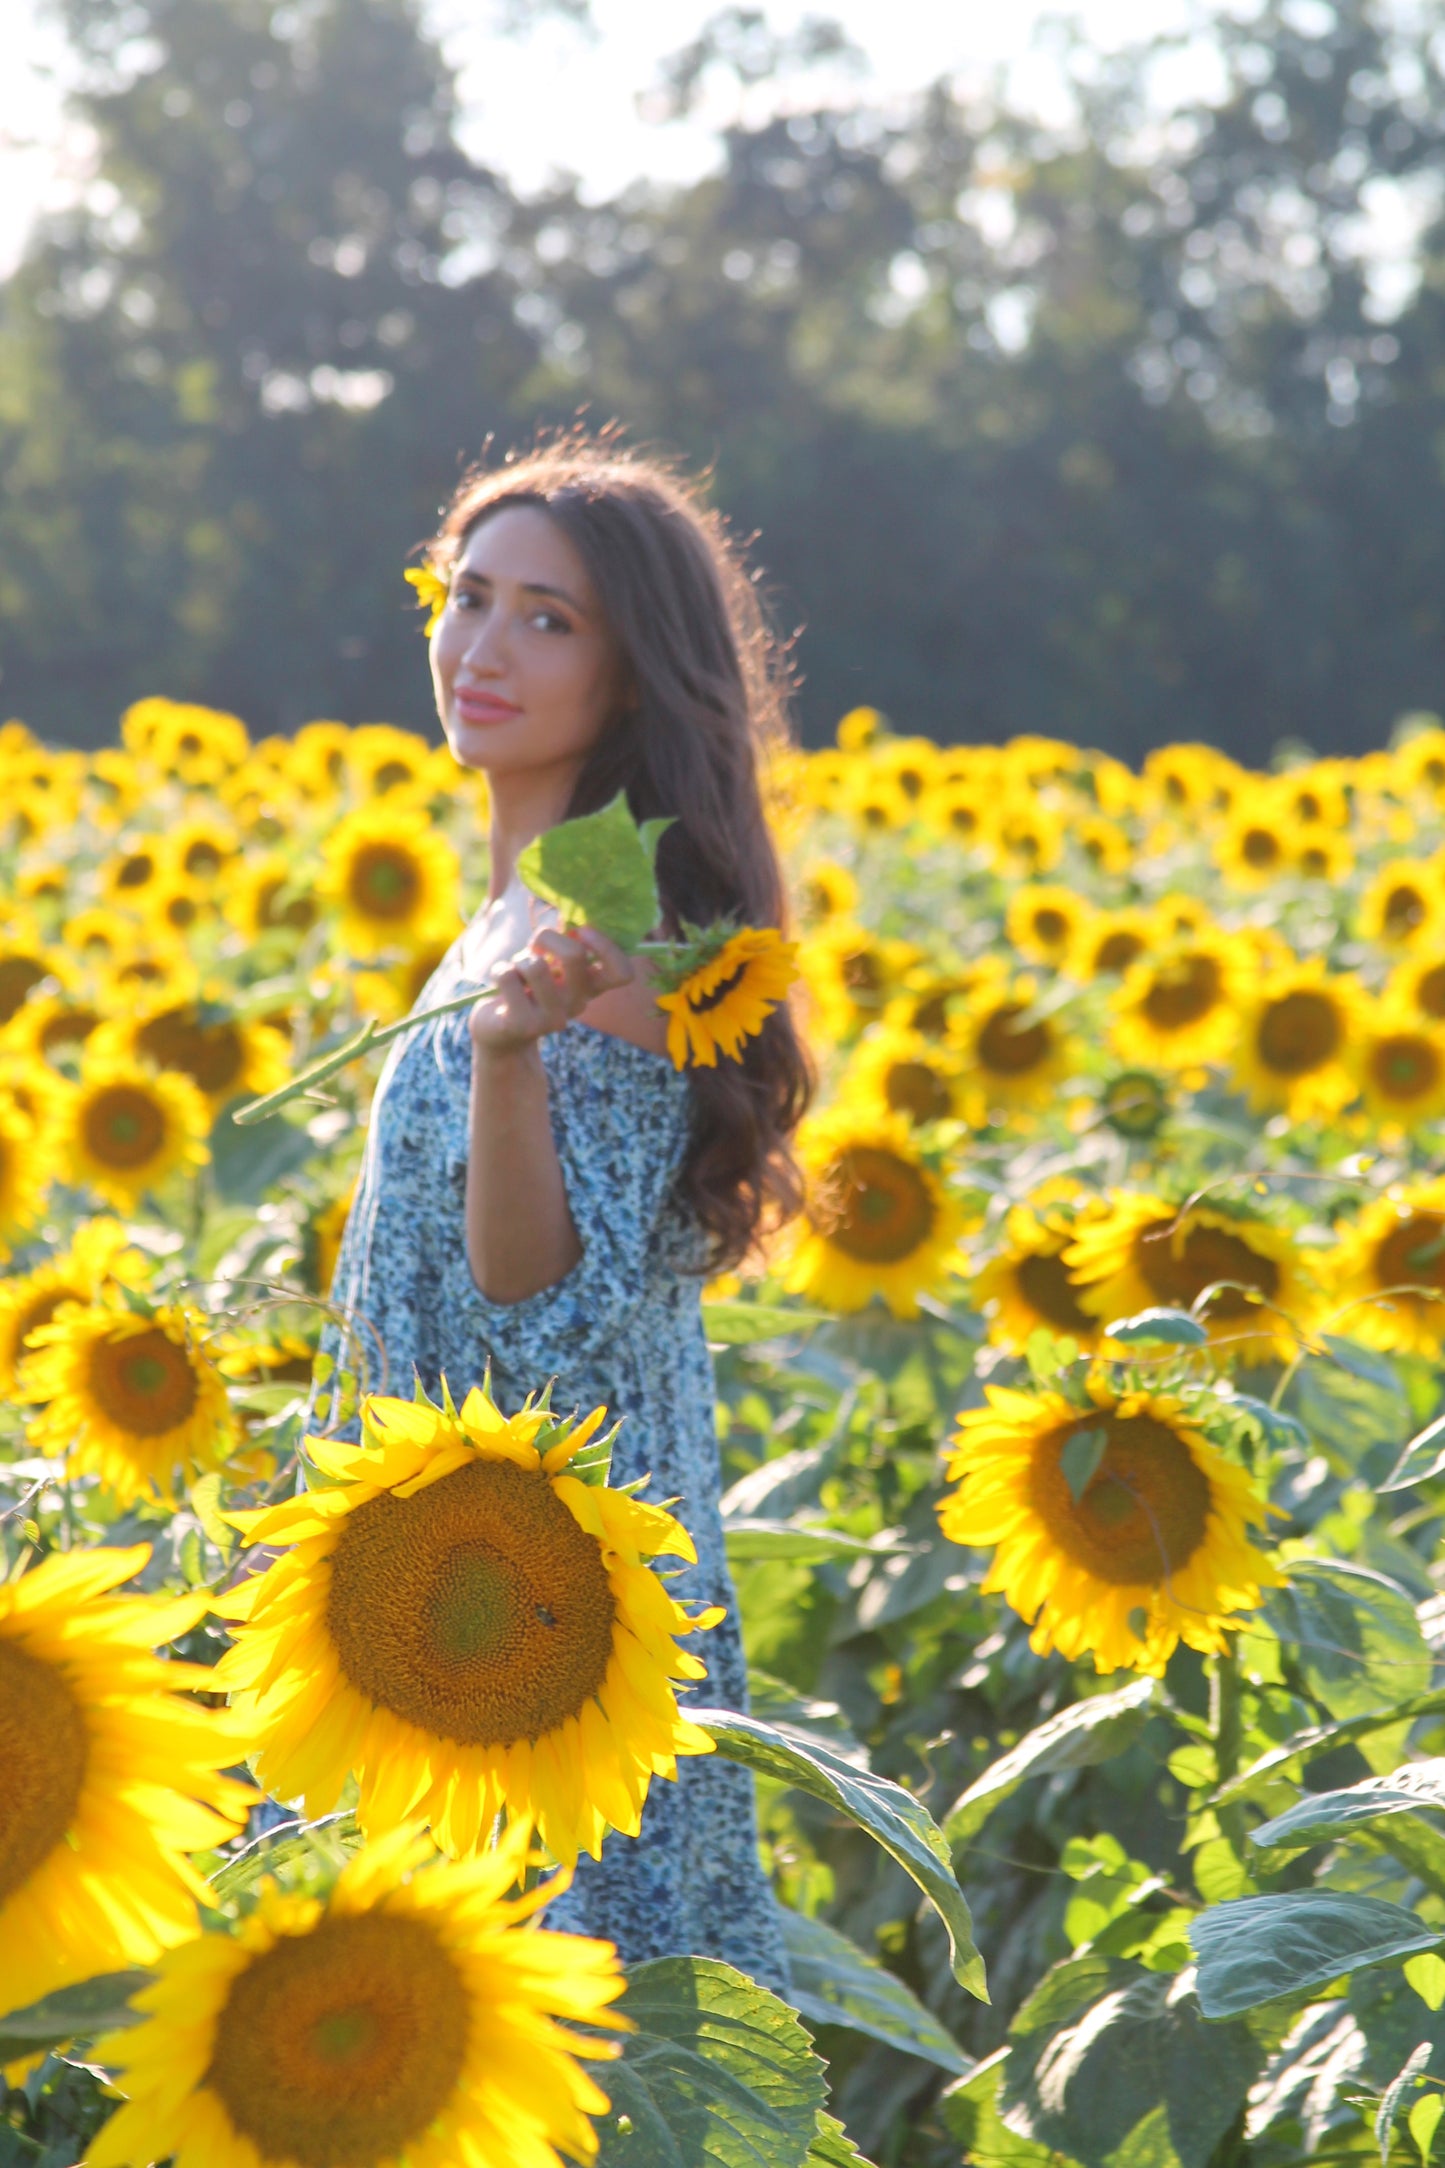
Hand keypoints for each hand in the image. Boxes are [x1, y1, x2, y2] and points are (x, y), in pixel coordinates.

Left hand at [468, 926, 632, 1057]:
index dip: (606, 947)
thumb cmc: (529, 984)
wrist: (500, 1029)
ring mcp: (552, 1019)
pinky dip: (500, 971)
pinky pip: (508, 976)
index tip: (582, 932)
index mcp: (590, 987)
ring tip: (517, 972)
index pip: (623, 973)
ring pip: (536, 965)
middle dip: (546, 937)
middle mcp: (577, 1004)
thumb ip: (565, 942)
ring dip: (519, 959)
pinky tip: (503, 986)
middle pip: (574, 955)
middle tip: (534, 947)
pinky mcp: (523, 1025)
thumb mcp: (551, 962)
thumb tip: (571, 917)